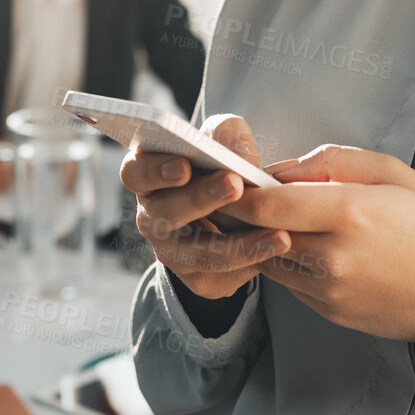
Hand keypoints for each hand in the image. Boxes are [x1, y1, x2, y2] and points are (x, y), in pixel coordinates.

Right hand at [119, 115, 290, 300]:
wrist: (237, 213)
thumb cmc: (221, 165)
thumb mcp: (224, 140)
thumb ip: (227, 135)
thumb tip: (236, 155)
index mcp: (148, 177)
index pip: (136, 173)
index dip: (155, 170)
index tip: (185, 165)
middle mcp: (153, 217)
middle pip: (165, 213)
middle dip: (201, 199)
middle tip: (234, 184)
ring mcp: (171, 252)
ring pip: (197, 253)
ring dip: (238, 243)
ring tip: (278, 233)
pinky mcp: (197, 279)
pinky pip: (220, 276)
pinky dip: (252, 262)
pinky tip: (278, 247)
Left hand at [223, 145, 414, 344]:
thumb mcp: (390, 172)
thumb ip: (330, 163)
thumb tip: (280, 171)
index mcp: (349, 213)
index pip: (267, 203)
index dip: (236, 189)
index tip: (223, 174)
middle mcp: (332, 256)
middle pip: (257, 234)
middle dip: (235, 212)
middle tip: (221, 192)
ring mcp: (328, 290)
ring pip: (266, 260)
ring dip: (253, 239)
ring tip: (252, 216)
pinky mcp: (328, 311)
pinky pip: (288, 281)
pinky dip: (281, 260)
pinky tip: (289, 243)